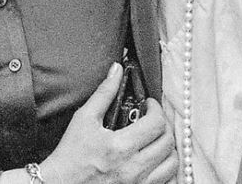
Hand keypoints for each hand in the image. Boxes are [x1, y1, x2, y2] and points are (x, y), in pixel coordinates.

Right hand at [41, 65, 177, 183]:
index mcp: (120, 147)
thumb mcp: (84, 119)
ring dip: (167, 149)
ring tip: (155, 140)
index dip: (156, 108)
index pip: (156, 123)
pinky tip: (153, 160)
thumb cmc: (70, 155)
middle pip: (168, 142)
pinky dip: (164, 169)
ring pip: (172, 164)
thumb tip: (116, 70)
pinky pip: (165, 181)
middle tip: (152, 120)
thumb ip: (104, 93)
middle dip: (163, 126)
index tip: (148, 105)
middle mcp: (133, 168)